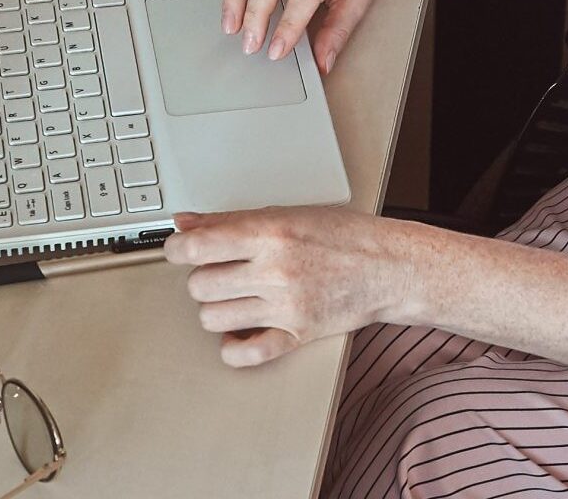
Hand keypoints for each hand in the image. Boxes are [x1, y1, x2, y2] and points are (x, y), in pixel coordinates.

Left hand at [163, 207, 420, 366]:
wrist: (390, 267)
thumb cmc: (345, 236)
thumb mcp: (288, 214)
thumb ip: (232, 219)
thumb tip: (187, 222)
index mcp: (271, 234)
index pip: (197, 246)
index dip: (176, 248)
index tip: (178, 249)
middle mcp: (276, 271)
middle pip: (200, 285)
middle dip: (202, 277)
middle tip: (218, 269)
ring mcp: (285, 307)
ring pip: (214, 319)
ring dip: (215, 308)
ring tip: (231, 296)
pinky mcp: (296, 335)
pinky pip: (246, 354)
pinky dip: (233, 347)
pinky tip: (239, 331)